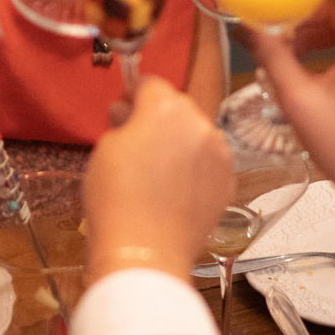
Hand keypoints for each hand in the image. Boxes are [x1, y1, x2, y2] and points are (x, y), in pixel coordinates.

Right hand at [83, 78, 231, 281]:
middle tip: (136, 140)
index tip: (124, 107)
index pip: (151, 83)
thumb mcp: (105, 149)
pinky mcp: (228, 182)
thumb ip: (123, 122)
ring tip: (158, 169)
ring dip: (181, 141)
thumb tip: (129, 114)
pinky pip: (210, 163)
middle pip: (179, 107)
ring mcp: (219, 155)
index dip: (134, 93)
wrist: (145, 250)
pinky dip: (196, 168)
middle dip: (158, 117)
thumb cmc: (116, 198)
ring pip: (198, 134)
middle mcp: (200, 125)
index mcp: (165, 109)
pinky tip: (176, 188)